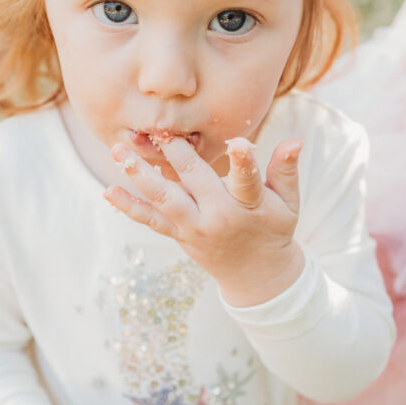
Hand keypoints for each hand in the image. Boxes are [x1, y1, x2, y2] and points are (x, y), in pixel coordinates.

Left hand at [104, 136, 304, 306]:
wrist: (256, 275)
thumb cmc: (273, 229)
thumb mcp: (288, 204)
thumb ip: (286, 171)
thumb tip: (296, 141)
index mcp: (251, 207)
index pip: (250, 182)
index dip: (245, 163)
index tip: (238, 143)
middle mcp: (220, 218)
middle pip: (196, 182)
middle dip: (176, 155)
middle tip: (157, 128)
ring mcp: (195, 228)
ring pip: (165, 199)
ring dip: (140, 174)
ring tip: (119, 151)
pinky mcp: (179, 234)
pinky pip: (150, 220)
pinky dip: (129, 206)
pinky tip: (109, 190)